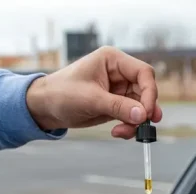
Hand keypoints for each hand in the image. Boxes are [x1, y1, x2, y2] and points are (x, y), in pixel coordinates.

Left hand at [25, 46, 162, 139]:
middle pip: (146, 92)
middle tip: (142, 126)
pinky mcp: (117, 106)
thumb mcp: (90, 99)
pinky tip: (118, 132)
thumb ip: (118, 106)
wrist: (45, 108)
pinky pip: (133, 117)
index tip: (147, 112)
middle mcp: (119, 74)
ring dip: (136, 123)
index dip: (150, 92)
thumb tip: (142, 115)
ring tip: (123, 132)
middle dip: (144, 111)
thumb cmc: (61, 94)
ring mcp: (119, 91)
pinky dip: (130, 127)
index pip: (143, 73)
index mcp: (113, 61)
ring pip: (141, 107)